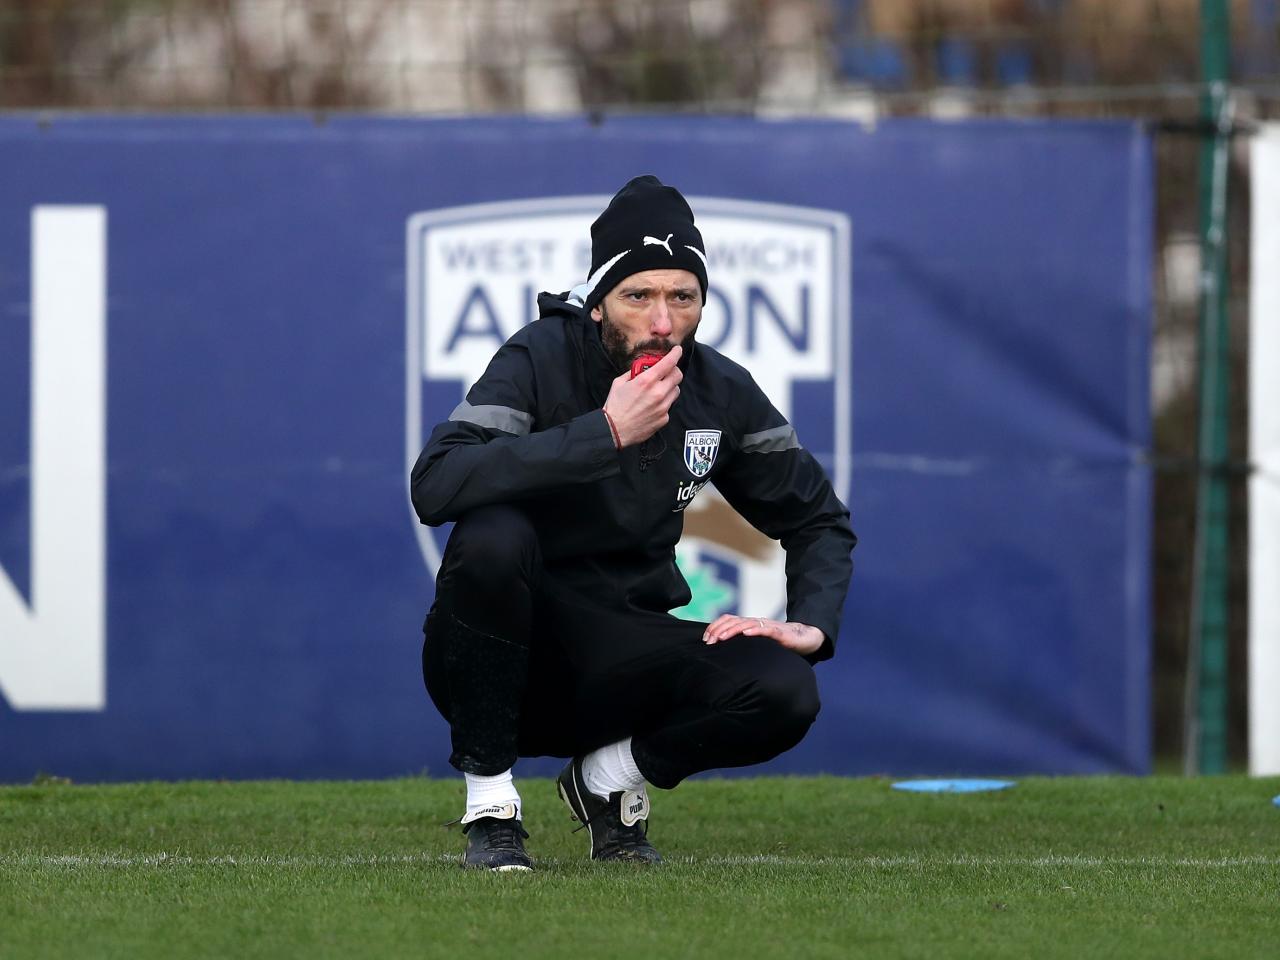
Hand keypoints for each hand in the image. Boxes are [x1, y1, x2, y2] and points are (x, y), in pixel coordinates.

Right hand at [602, 345, 681, 446]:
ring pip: (676, 390)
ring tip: (658, 390)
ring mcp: (663, 406)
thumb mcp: (619, 383)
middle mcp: (658, 393)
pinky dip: (664, 403)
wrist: (614, 430)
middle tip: (667, 371)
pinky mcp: (664, 418)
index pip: (669, 362)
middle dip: (673, 370)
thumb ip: (633, 372)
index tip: (677, 350)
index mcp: (646, 381)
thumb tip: (642, 367)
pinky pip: (669, 405)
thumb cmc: (615, 407)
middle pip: (678, 375)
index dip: (676, 353)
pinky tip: (652, 405)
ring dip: (670, 387)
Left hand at [702, 615, 824, 656]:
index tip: (705, 639)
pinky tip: (747, 634)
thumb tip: (724, 656)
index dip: (715, 626)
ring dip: (732, 630)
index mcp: (749, 625)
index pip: (728, 620)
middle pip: (733, 621)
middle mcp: (756, 623)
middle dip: (719, 629)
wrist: (804, 638)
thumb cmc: (780, 644)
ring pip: (746, 624)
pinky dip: (755, 631)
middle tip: (709, 641)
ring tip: (721, 637)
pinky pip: (765, 629)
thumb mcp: (758, 644)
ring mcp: (767, 626)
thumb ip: (744, 646)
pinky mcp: (779, 632)